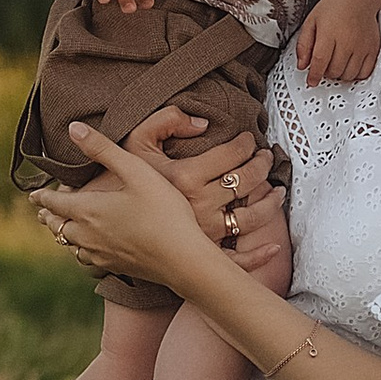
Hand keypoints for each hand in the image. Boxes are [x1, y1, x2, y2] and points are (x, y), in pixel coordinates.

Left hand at [32, 123, 225, 291]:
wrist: (183, 259)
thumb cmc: (163, 211)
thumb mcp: (136, 171)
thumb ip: (103, 148)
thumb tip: (73, 128)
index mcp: (88, 210)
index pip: (54, 203)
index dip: (42, 197)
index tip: (33, 195)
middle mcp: (88, 235)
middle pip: (58, 226)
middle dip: (49, 215)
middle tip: (43, 211)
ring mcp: (101, 254)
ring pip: (70, 245)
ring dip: (63, 234)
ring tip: (62, 230)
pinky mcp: (115, 267)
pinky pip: (87, 259)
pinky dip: (80, 250)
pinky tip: (89, 251)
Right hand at [122, 107, 288, 272]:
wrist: (103, 225)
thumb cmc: (119, 182)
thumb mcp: (136, 141)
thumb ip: (166, 120)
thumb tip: (202, 122)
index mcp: (185, 177)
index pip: (231, 155)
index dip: (246, 144)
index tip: (249, 139)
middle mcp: (198, 205)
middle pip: (246, 183)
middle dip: (262, 166)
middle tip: (266, 157)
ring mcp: (202, 233)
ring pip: (250, 218)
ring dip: (270, 203)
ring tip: (277, 191)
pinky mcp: (200, 253)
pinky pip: (237, 259)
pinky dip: (259, 255)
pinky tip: (274, 246)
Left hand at [296, 0, 380, 83]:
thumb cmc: (333, 7)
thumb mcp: (311, 22)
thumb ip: (304, 45)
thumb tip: (302, 65)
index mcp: (329, 33)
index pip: (320, 61)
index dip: (314, 75)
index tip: (311, 81)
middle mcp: (347, 40)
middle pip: (334, 70)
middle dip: (326, 73)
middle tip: (324, 66)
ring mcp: (362, 46)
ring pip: (348, 74)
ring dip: (340, 74)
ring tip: (336, 64)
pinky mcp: (373, 48)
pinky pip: (365, 72)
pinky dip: (356, 74)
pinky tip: (349, 67)